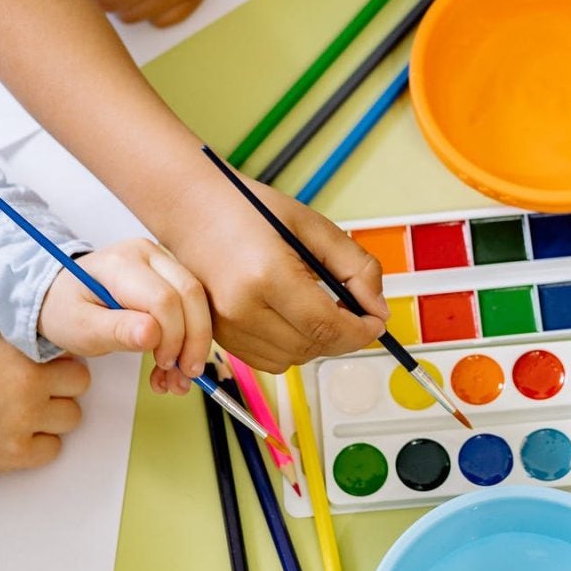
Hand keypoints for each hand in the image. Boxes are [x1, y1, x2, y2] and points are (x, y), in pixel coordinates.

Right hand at [0, 328, 88, 474]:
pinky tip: (16, 435)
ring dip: (53, 417)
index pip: (73, 357)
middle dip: (62, 388)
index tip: (47, 369)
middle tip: (37, 393)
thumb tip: (63, 349)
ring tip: (22, 414)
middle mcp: (27, 385)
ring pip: (72, 417)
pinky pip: (54, 448)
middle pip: (80, 385)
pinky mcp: (18, 453)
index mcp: (20, 354)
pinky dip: (39, 445)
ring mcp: (25, 421)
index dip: (61, 364)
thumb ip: (25, 343)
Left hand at [36, 238, 213, 396]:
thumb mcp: (80, 327)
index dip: (172, 336)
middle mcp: (147, 253)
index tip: (162, 365)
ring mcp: (163, 261)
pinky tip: (173, 366)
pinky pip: (192, 306)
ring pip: (198, 300)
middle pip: (190, 293)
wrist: (62, 297)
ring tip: (177, 379)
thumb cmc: (67, 310)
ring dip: (195, 343)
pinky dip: (189, 339)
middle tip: (184, 376)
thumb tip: (153, 336)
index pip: (163, 298)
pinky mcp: (172, 275)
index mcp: (120, 263)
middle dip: (194, 340)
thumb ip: (115, 331)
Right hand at [158, 170, 384, 372]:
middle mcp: (241, 308)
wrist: (193, 209)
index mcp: (267, 275)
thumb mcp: (312, 226)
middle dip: (343, 336)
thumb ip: (355, 266)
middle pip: (312, 347)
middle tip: (353, 312)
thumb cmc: (249, 210)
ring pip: (292, 360)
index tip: (375, 323)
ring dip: (316, 343)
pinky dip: (290, 347)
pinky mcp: (218, 337)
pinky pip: (269, 361)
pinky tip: (291, 317)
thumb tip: (377, 308)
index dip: (360, 332)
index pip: (327, 327)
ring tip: (317, 308)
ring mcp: (226, 326)